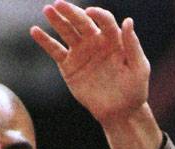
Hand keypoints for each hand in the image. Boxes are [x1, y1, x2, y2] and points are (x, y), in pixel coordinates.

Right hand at [31, 2, 149, 125]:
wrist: (119, 112)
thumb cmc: (134, 90)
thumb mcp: (139, 68)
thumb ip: (133, 45)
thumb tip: (128, 20)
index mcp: (113, 39)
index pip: (103, 20)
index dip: (97, 14)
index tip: (90, 12)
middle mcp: (95, 41)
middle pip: (82, 22)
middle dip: (71, 12)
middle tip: (59, 4)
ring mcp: (81, 52)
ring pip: (67, 32)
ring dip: (57, 20)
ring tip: (47, 10)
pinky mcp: (69, 66)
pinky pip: (55, 51)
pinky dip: (45, 41)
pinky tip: (35, 31)